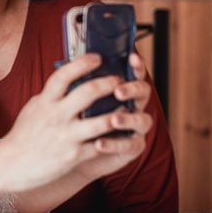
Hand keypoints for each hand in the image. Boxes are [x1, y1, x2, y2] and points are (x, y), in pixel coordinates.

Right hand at [0, 53, 143, 192]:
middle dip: (108, 83)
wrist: (12, 165)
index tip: (98, 58)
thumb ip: (51, 94)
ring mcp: (66, 136)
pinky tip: (122, 132)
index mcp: (45, 101)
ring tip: (127, 105)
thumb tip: (67, 78)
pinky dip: (114, 138)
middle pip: (88, 92)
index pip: (64, 75)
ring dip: (119, 112)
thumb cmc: (24, 134)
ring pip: (101, 120)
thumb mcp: (34, 107)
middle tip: (119, 80)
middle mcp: (56, 116)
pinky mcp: (74, 156)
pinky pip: (101, 145)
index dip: (83, 63)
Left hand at [72, 52, 152, 180]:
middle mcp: (132, 106)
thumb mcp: (71, 102)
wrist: (68, 154)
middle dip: (133, 89)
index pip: (133, 73)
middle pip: (143, 92)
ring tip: (114, 120)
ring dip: (129, 119)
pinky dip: (115, 144)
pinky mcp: (131, 148)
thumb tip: (72, 64)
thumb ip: (78, 85)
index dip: (136, 65)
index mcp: (120, 89)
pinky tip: (99, 143)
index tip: (131, 58)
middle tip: (118, 91)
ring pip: (143, 120)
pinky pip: (130, 146)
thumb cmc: (70, 123)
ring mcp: (134, 128)